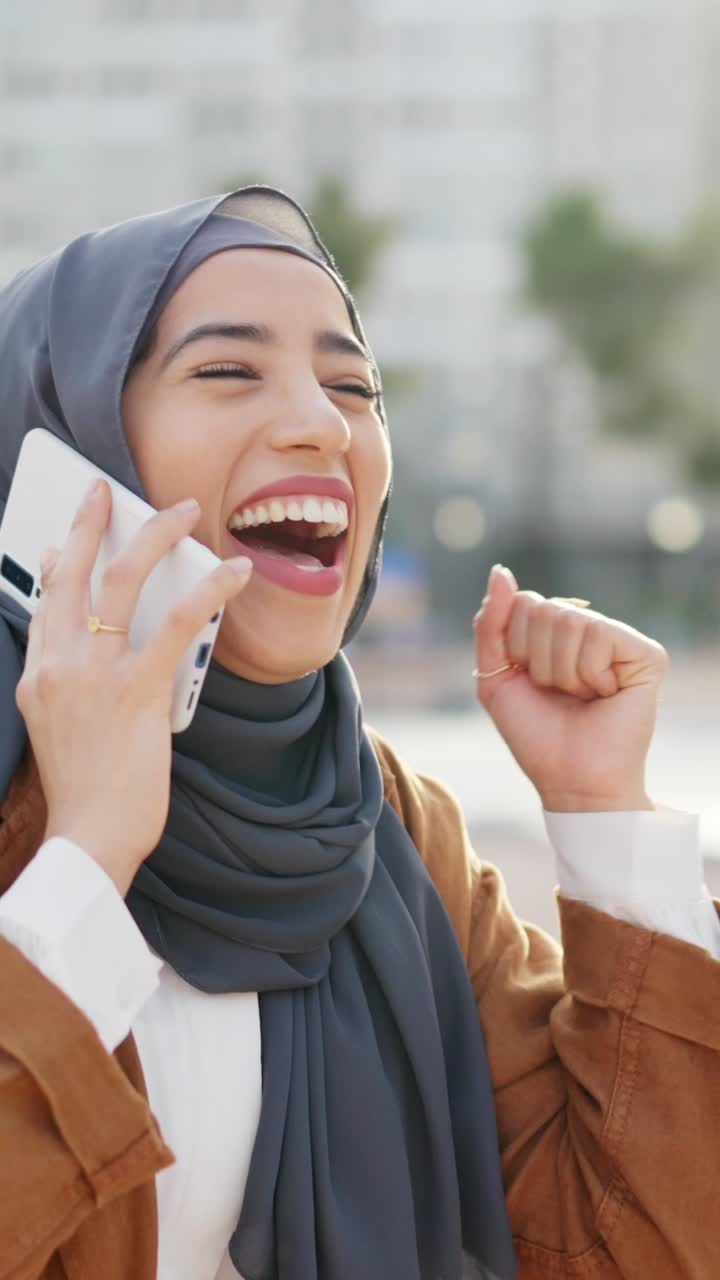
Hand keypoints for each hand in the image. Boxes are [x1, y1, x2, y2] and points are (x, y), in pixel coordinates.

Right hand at [16, 479, 252, 893]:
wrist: (89, 838)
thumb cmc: (85, 789)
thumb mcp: (58, 728)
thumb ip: (71, 680)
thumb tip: (98, 641)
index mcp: (36, 674)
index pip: (46, 600)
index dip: (62, 560)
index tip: (72, 537)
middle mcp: (58, 665)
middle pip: (72, 573)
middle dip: (93, 522)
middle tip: (108, 489)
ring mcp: (95, 674)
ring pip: (122, 581)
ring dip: (155, 536)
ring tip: (183, 512)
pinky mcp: (138, 690)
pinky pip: (178, 622)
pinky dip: (210, 590)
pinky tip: (234, 572)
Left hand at [472, 565, 668, 811]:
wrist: (570, 780)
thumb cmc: (535, 733)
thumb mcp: (495, 676)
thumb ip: (490, 623)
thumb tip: (500, 571)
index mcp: (553, 631)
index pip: (521, 602)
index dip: (515, 646)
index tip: (530, 681)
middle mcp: (588, 628)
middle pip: (543, 607)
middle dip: (537, 659)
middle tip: (558, 693)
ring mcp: (619, 639)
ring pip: (570, 619)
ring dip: (563, 670)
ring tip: (580, 696)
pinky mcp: (646, 654)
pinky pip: (600, 634)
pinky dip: (590, 672)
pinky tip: (604, 693)